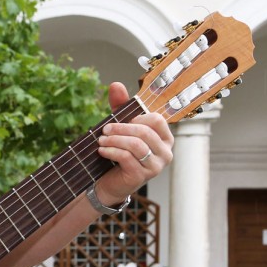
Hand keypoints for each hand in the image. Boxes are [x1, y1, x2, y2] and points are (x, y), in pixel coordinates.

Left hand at [95, 82, 173, 204]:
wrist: (111, 182)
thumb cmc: (120, 152)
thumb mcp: (121, 127)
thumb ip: (120, 106)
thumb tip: (116, 84)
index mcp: (165, 138)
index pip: (156, 120)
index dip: (136, 118)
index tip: (120, 120)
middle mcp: (166, 152)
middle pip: (144, 132)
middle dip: (121, 128)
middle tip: (104, 130)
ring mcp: (156, 166)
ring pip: (136, 145)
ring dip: (114, 140)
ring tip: (101, 140)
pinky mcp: (142, 176)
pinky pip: (127, 158)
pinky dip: (111, 151)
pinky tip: (102, 150)